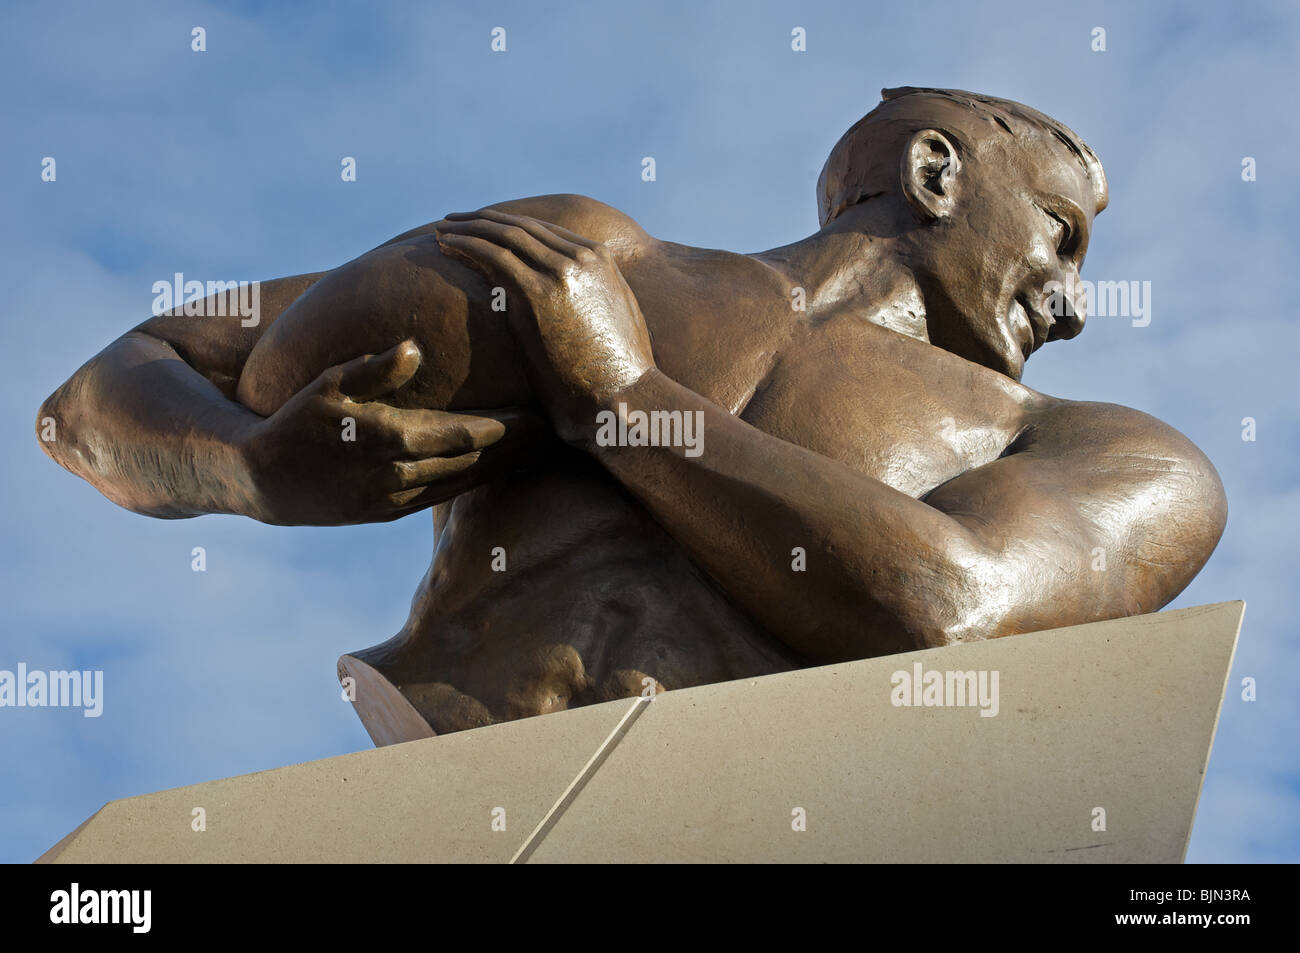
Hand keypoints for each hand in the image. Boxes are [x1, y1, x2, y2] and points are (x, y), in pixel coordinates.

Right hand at [238, 340, 546, 524]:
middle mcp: (401, 476)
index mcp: (394, 440)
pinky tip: (492, 471)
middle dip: (519, 449)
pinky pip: (442, 497)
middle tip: (558, 433)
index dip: (510, 426)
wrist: (258, 480)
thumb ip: (373, 368)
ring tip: (536, 451)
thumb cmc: (293, 420)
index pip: (469, 433)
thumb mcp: (327, 385)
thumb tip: (413, 347)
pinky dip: (472, 483)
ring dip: (501, 469)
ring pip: (464, 483)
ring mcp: (397, 499)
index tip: (544, 412)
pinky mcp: (388, 513)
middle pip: (477, 462)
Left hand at [433, 209, 654, 443]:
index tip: (485, 229)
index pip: (546, 231)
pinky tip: (444, 245)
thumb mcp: (616, 324)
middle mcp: (581, 259)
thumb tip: (575, 305)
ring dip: (468, 229)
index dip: (510, 226)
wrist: (625, 398)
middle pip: (522, 227)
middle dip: (485, 221)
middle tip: (455, 221)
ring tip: (441, 230)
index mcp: (601, 262)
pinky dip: (465, 246)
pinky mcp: (537, 294)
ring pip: (503, 235)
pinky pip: (492, 257)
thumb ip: (594, 300)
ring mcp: (559, 273)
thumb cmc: (620, 378)